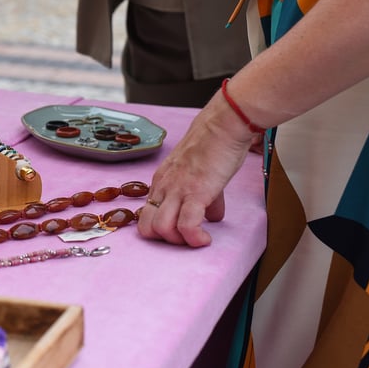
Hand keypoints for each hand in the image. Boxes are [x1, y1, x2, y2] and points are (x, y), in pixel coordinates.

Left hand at [137, 94, 256, 246]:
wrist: (221, 126)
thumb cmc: (212, 145)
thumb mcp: (199, 173)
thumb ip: (203, 196)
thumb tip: (212, 215)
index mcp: (161, 182)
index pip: (146, 215)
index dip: (161, 229)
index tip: (179, 231)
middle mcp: (163, 187)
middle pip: (147, 227)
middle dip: (165, 240)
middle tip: (186, 238)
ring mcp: (177, 190)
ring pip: (162, 229)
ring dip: (179, 241)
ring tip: (195, 238)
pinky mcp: (195, 192)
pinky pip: (187, 225)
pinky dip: (195, 238)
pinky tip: (205, 239)